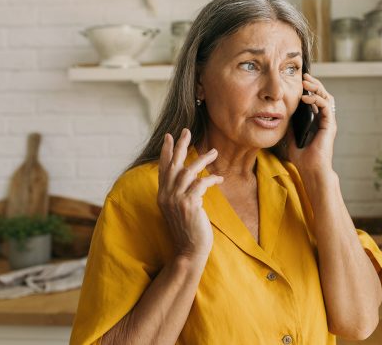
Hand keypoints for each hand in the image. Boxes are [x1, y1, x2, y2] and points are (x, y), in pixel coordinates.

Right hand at [157, 128, 223, 259]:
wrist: (189, 251)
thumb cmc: (188, 231)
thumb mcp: (179, 210)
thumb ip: (179, 194)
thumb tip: (189, 178)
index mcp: (162, 196)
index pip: (162, 168)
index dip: (166, 151)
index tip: (169, 136)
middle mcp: (166, 195)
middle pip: (172, 164)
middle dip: (180, 146)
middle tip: (186, 131)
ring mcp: (176, 200)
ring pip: (188, 171)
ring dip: (203, 160)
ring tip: (214, 152)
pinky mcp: (189, 204)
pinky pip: (201, 184)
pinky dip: (211, 179)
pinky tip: (219, 178)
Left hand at [287, 73, 336, 173]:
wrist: (310, 169)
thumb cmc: (302, 157)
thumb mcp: (292, 136)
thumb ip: (291, 124)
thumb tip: (283, 112)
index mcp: (316, 121)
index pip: (315, 99)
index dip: (309, 89)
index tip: (299, 81)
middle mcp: (324, 120)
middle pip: (322, 95)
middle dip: (314, 84)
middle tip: (304, 76)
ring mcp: (328, 122)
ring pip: (326, 97)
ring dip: (316, 88)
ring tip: (305, 83)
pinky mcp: (330, 125)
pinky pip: (326, 106)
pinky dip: (316, 99)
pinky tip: (306, 97)